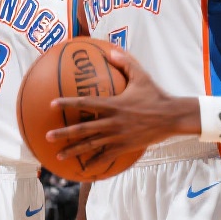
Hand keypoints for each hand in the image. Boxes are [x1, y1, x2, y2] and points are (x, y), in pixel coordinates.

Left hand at [47, 47, 198, 165]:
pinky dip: (95, 163)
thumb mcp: (141, 75)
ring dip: (74, 150)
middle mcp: (113, 122)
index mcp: (113, 104)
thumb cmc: (155, 95)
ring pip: (92, 145)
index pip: (85, 104)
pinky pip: (107, 156)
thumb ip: (125, 62)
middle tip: (48, 136)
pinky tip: (84, 169)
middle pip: (84, 129)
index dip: (68, 103)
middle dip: (64, 133)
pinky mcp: (125, 147)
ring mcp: (118, 137)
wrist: (172, 117)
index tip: (52, 104)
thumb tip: (111, 49)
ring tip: (58, 155)